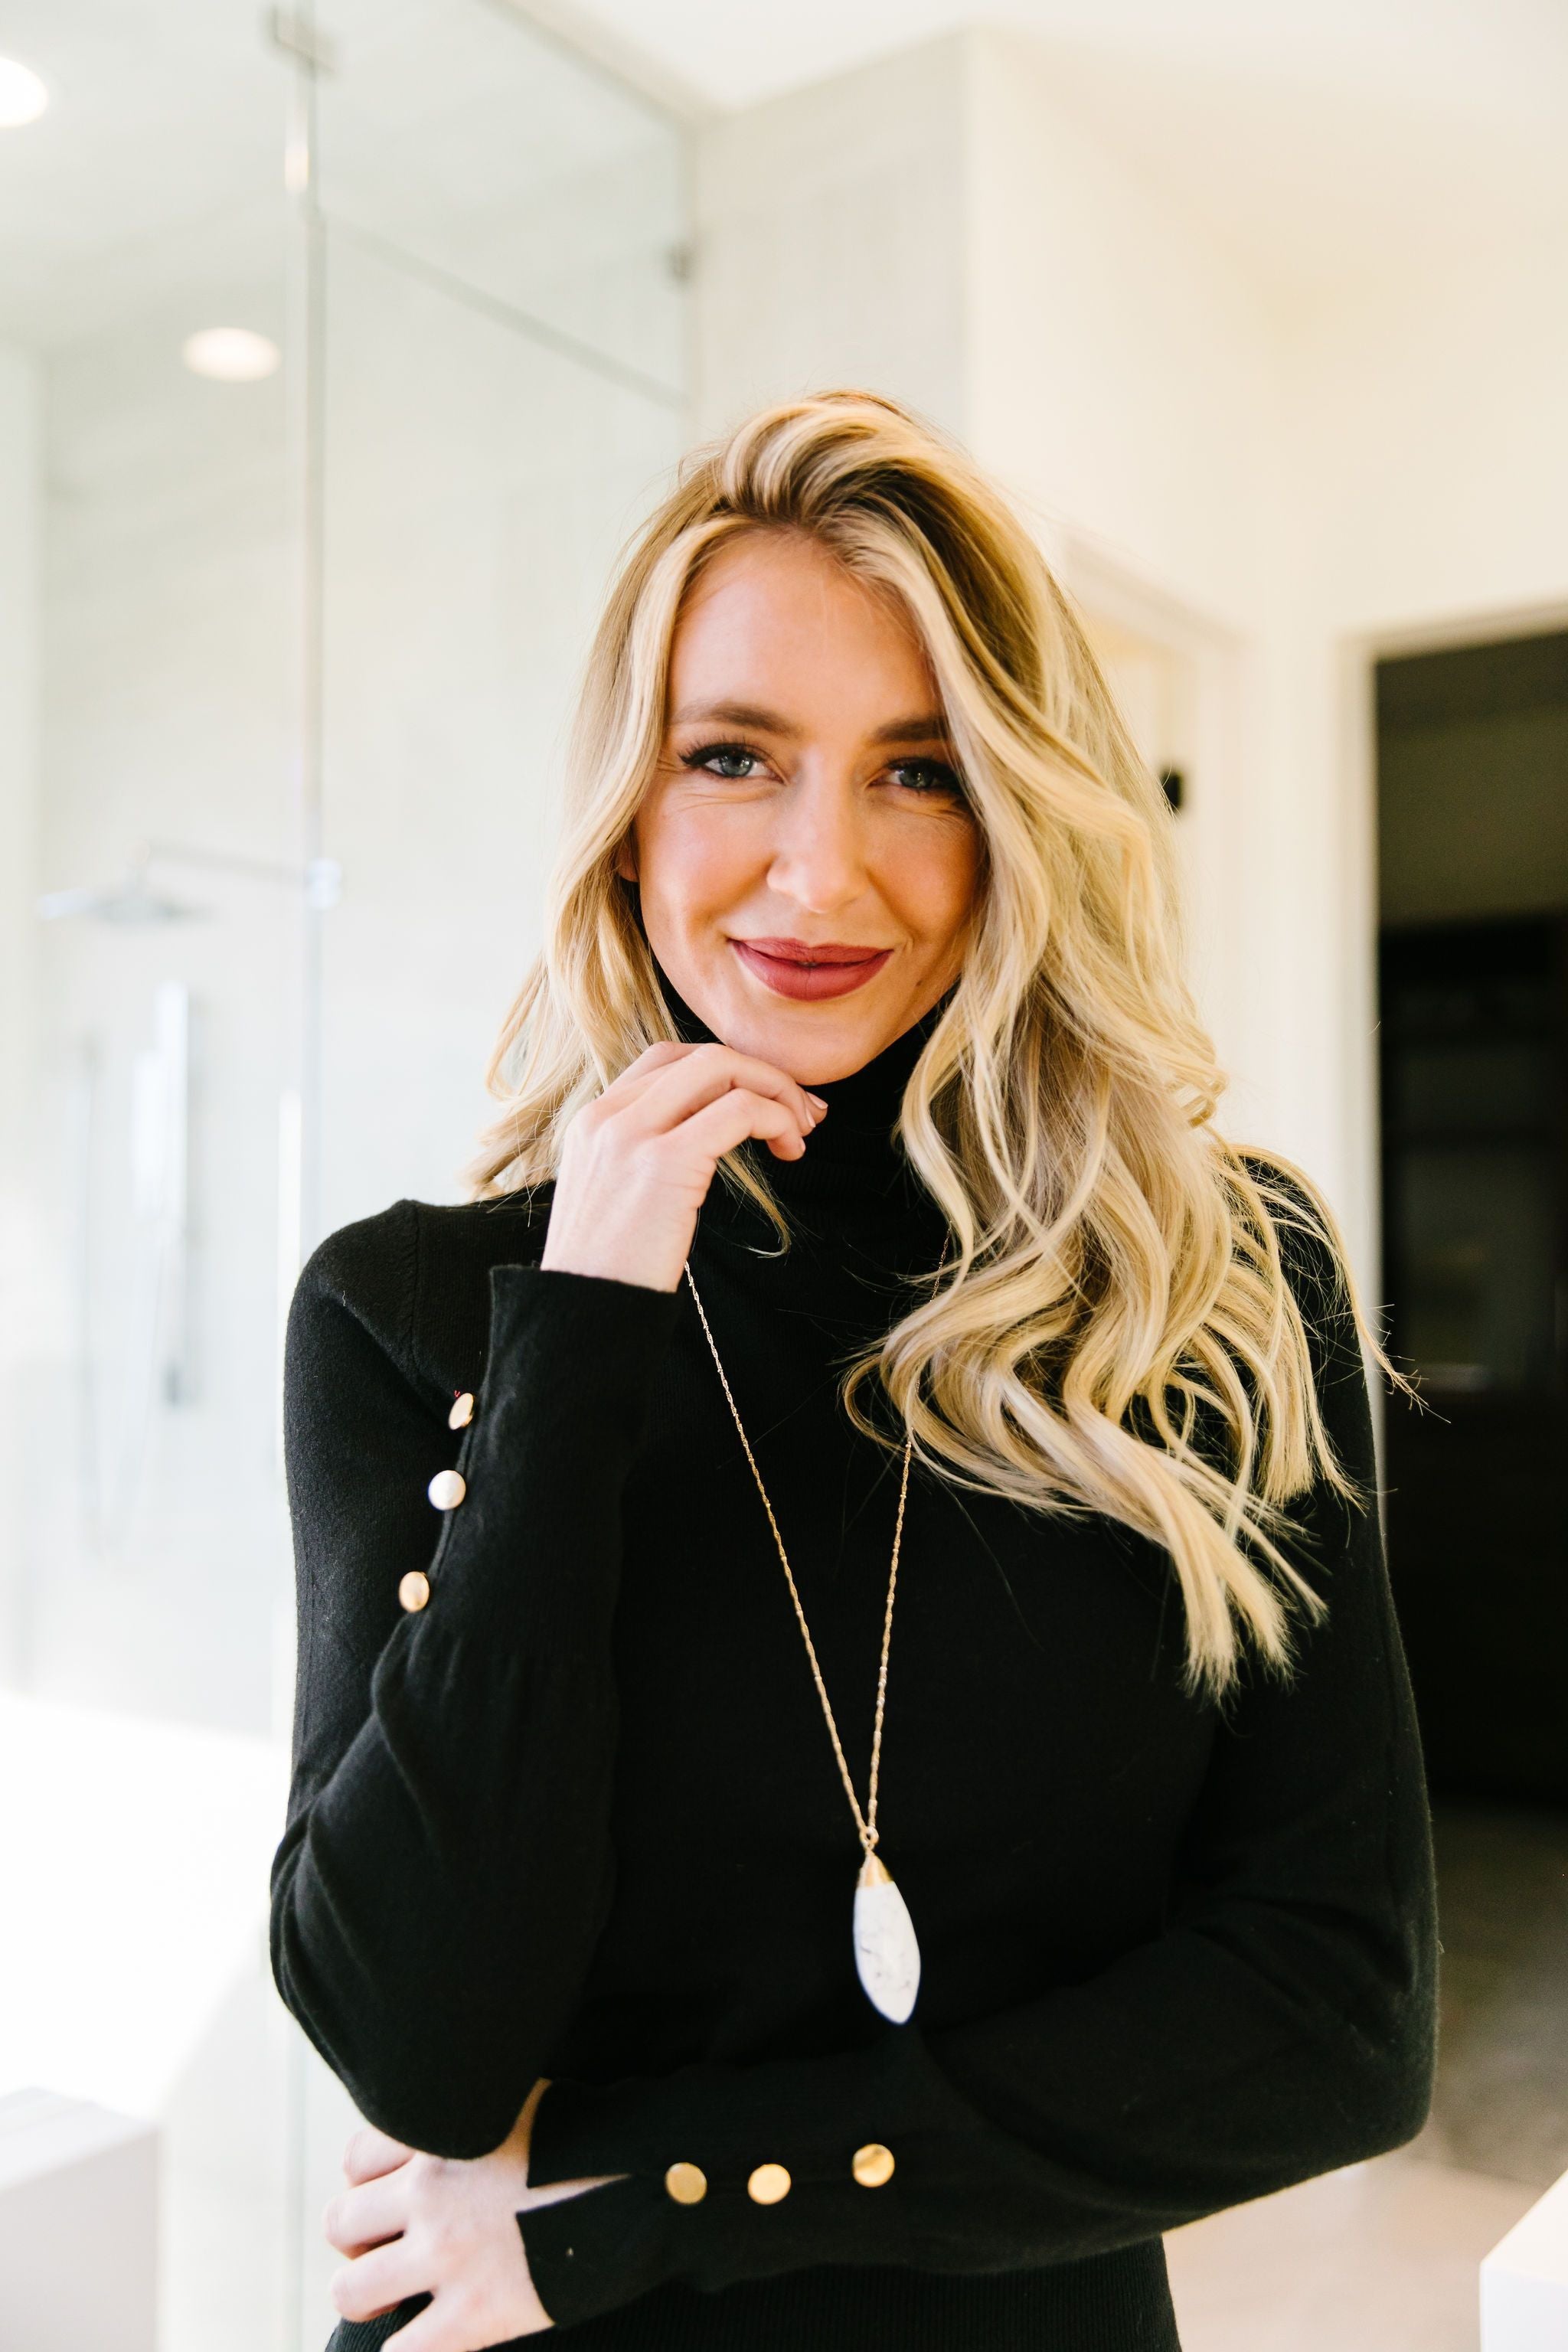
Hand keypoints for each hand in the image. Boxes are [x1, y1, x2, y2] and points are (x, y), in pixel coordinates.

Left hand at [324, 2079, 620, 2349]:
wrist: (648, 2178)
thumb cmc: (593, 2137)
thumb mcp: (520, 2102)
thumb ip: (472, 2118)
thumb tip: (446, 2135)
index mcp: (442, 2134)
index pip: (356, 2159)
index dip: (370, 2185)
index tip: (393, 2203)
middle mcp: (432, 2190)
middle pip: (341, 2222)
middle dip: (360, 2244)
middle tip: (390, 2255)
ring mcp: (449, 2254)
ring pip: (351, 2290)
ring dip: (367, 2298)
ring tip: (393, 2303)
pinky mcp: (475, 2313)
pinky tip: (424, 2344)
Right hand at [540, 1039, 827, 1292]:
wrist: (583, 1314)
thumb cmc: (610, 1269)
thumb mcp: (615, 1193)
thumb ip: (647, 1153)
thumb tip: (708, 1134)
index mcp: (593, 1119)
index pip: (670, 1060)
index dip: (729, 1072)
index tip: (766, 1102)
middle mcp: (607, 1115)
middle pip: (703, 1056)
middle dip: (764, 1076)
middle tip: (803, 1114)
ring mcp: (631, 1133)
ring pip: (723, 1069)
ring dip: (777, 1092)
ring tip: (801, 1132)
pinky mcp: (664, 1160)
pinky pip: (739, 1110)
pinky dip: (776, 1119)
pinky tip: (789, 1149)